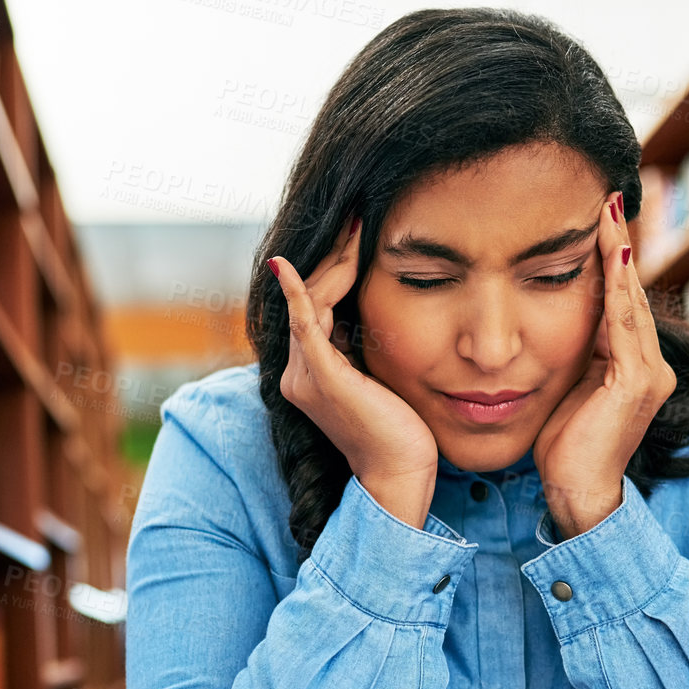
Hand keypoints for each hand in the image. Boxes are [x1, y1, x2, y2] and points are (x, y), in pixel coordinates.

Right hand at [270, 217, 438, 527]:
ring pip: (312, 302)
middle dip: (334, 255)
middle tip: (357, 214)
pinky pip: (304, 323)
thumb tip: (370, 312)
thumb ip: (365, 347)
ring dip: (334, 261)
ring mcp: (305, 375)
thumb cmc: (401, 432)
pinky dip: (296, 292)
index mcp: (311, 372)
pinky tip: (287, 265)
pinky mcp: (322, 377)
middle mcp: (297, 372)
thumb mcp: (380, 378)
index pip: (316, 305)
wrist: (400, 474)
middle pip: (311, 297)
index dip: (334, 267)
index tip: (358, 232)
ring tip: (355, 224)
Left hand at [531, 191, 675, 538]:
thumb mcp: (561, 390)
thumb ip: (564, 357)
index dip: (607, 259)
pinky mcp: (636, 382)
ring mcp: (648, 372)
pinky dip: (617, 286)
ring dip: (618, 253)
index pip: (617, 300)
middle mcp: (649, 364)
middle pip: (628, 291)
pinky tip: (611, 252)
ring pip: (629, 300)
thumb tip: (535, 323)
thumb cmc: (560, 450)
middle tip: (605, 198)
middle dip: (616, 244)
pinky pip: (624, 322)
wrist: (576, 494)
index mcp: (630, 365)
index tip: (594, 217)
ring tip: (608, 212)